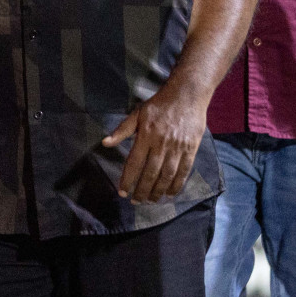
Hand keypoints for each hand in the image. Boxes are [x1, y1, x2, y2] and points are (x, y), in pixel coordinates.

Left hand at [103, 82, 208, 203]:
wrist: (187, 94)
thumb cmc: (159, 104)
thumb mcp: (137, 113)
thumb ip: (122, 130)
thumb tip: (105, 143)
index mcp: (146, 135)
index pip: (134, 163)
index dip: (128, 179)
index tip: (122, 192)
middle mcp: (161, 144)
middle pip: (150, 173)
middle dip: (142, 190)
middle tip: (135, 202)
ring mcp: (177, 148)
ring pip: (167, 175)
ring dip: (158, 191)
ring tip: (150, 201)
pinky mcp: (191, 149)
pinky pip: (183, 171)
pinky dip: (176, 185)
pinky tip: (170, 194)